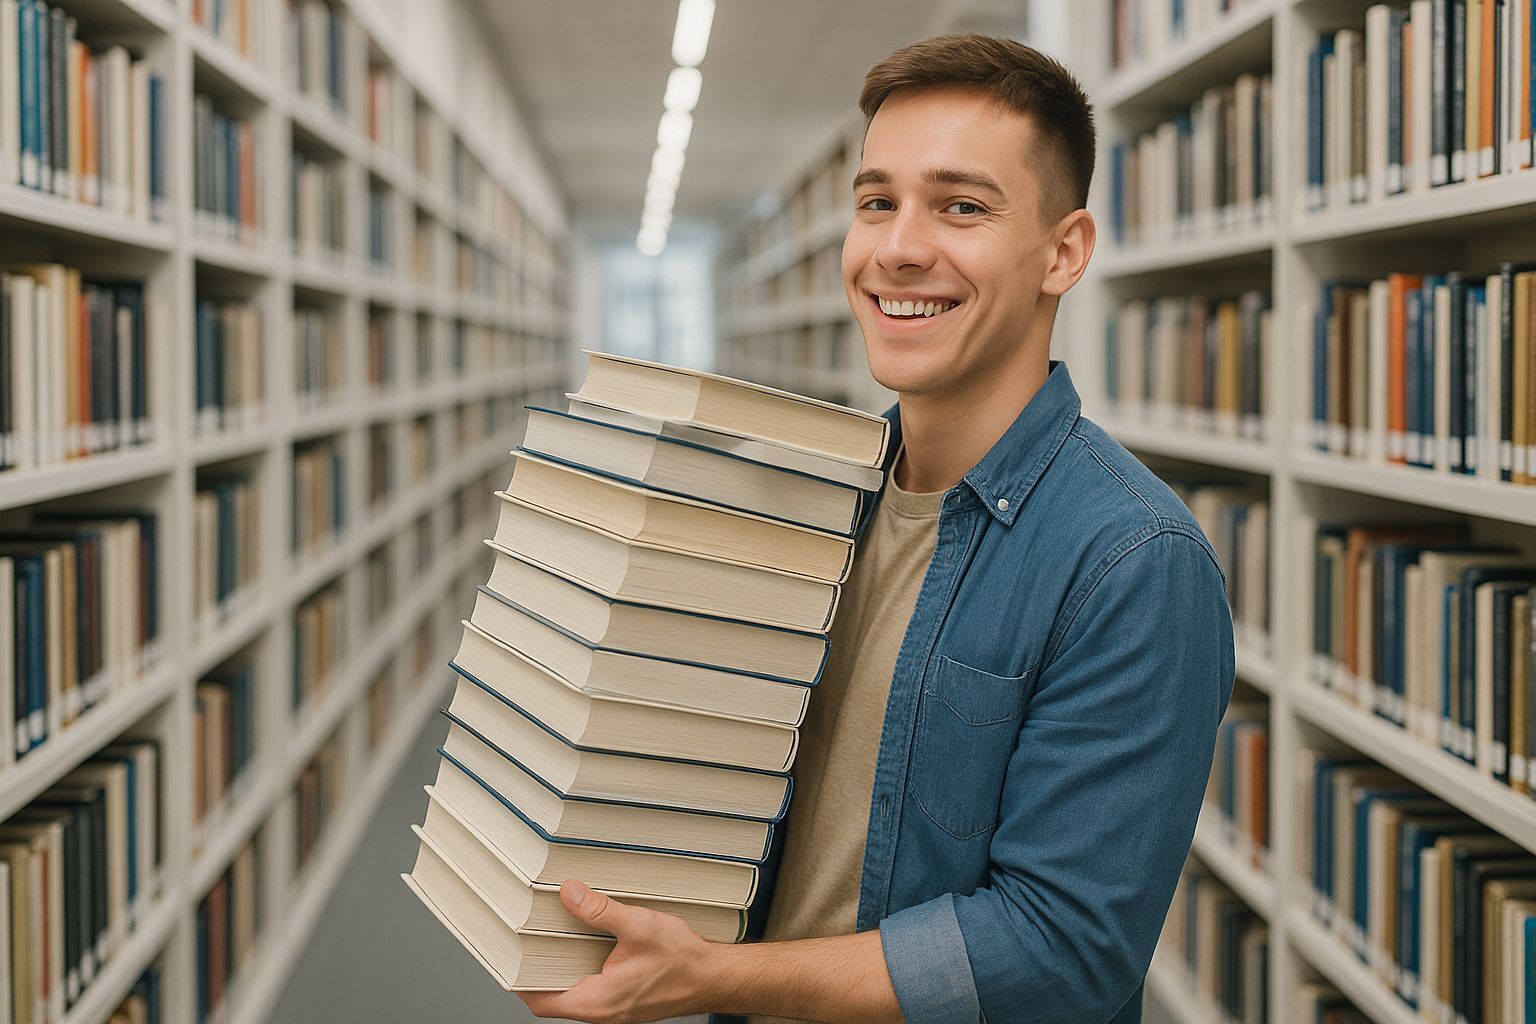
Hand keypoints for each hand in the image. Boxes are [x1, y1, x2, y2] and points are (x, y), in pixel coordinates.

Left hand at [518, 880, 719, 1022]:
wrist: (714, 977)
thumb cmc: (683, 961)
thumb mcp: (639, 927)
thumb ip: (601, 911)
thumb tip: (570, 895)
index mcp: (598, 1000)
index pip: (541, 1001)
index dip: (521, 981)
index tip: (510, 957)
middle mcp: (602, 1011)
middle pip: (554, 996)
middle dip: (539, 970)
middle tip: (529, 938)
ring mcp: (613, 1008)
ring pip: (573, 992)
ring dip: (562, 967)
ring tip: (555, 936)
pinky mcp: (624, 1001)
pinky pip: (592, 987)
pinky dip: (583, 967)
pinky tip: (588, 942)